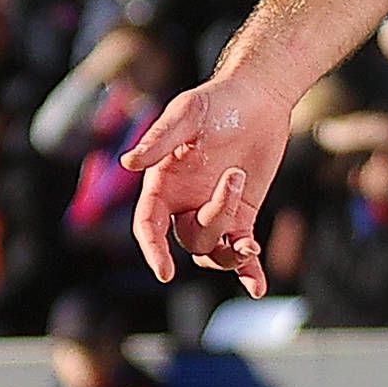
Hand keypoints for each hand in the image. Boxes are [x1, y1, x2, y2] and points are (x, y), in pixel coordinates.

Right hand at [122, 77, 281, 289]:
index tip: (165, 271)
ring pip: (213, 251)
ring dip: (231, 254)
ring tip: (251, 244)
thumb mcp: (186, 115)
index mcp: (162, 184)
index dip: (152, 250)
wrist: (258, 98)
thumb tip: (129, 163)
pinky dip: (247, 271)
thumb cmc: (217, 101)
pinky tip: (257, 288)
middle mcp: (183, 203)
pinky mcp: (242, 215)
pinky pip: (239, 251)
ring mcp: (213, 211)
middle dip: (215, 219)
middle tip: (236, 175)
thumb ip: (160, 139)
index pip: (147, 225)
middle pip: (189, 238)